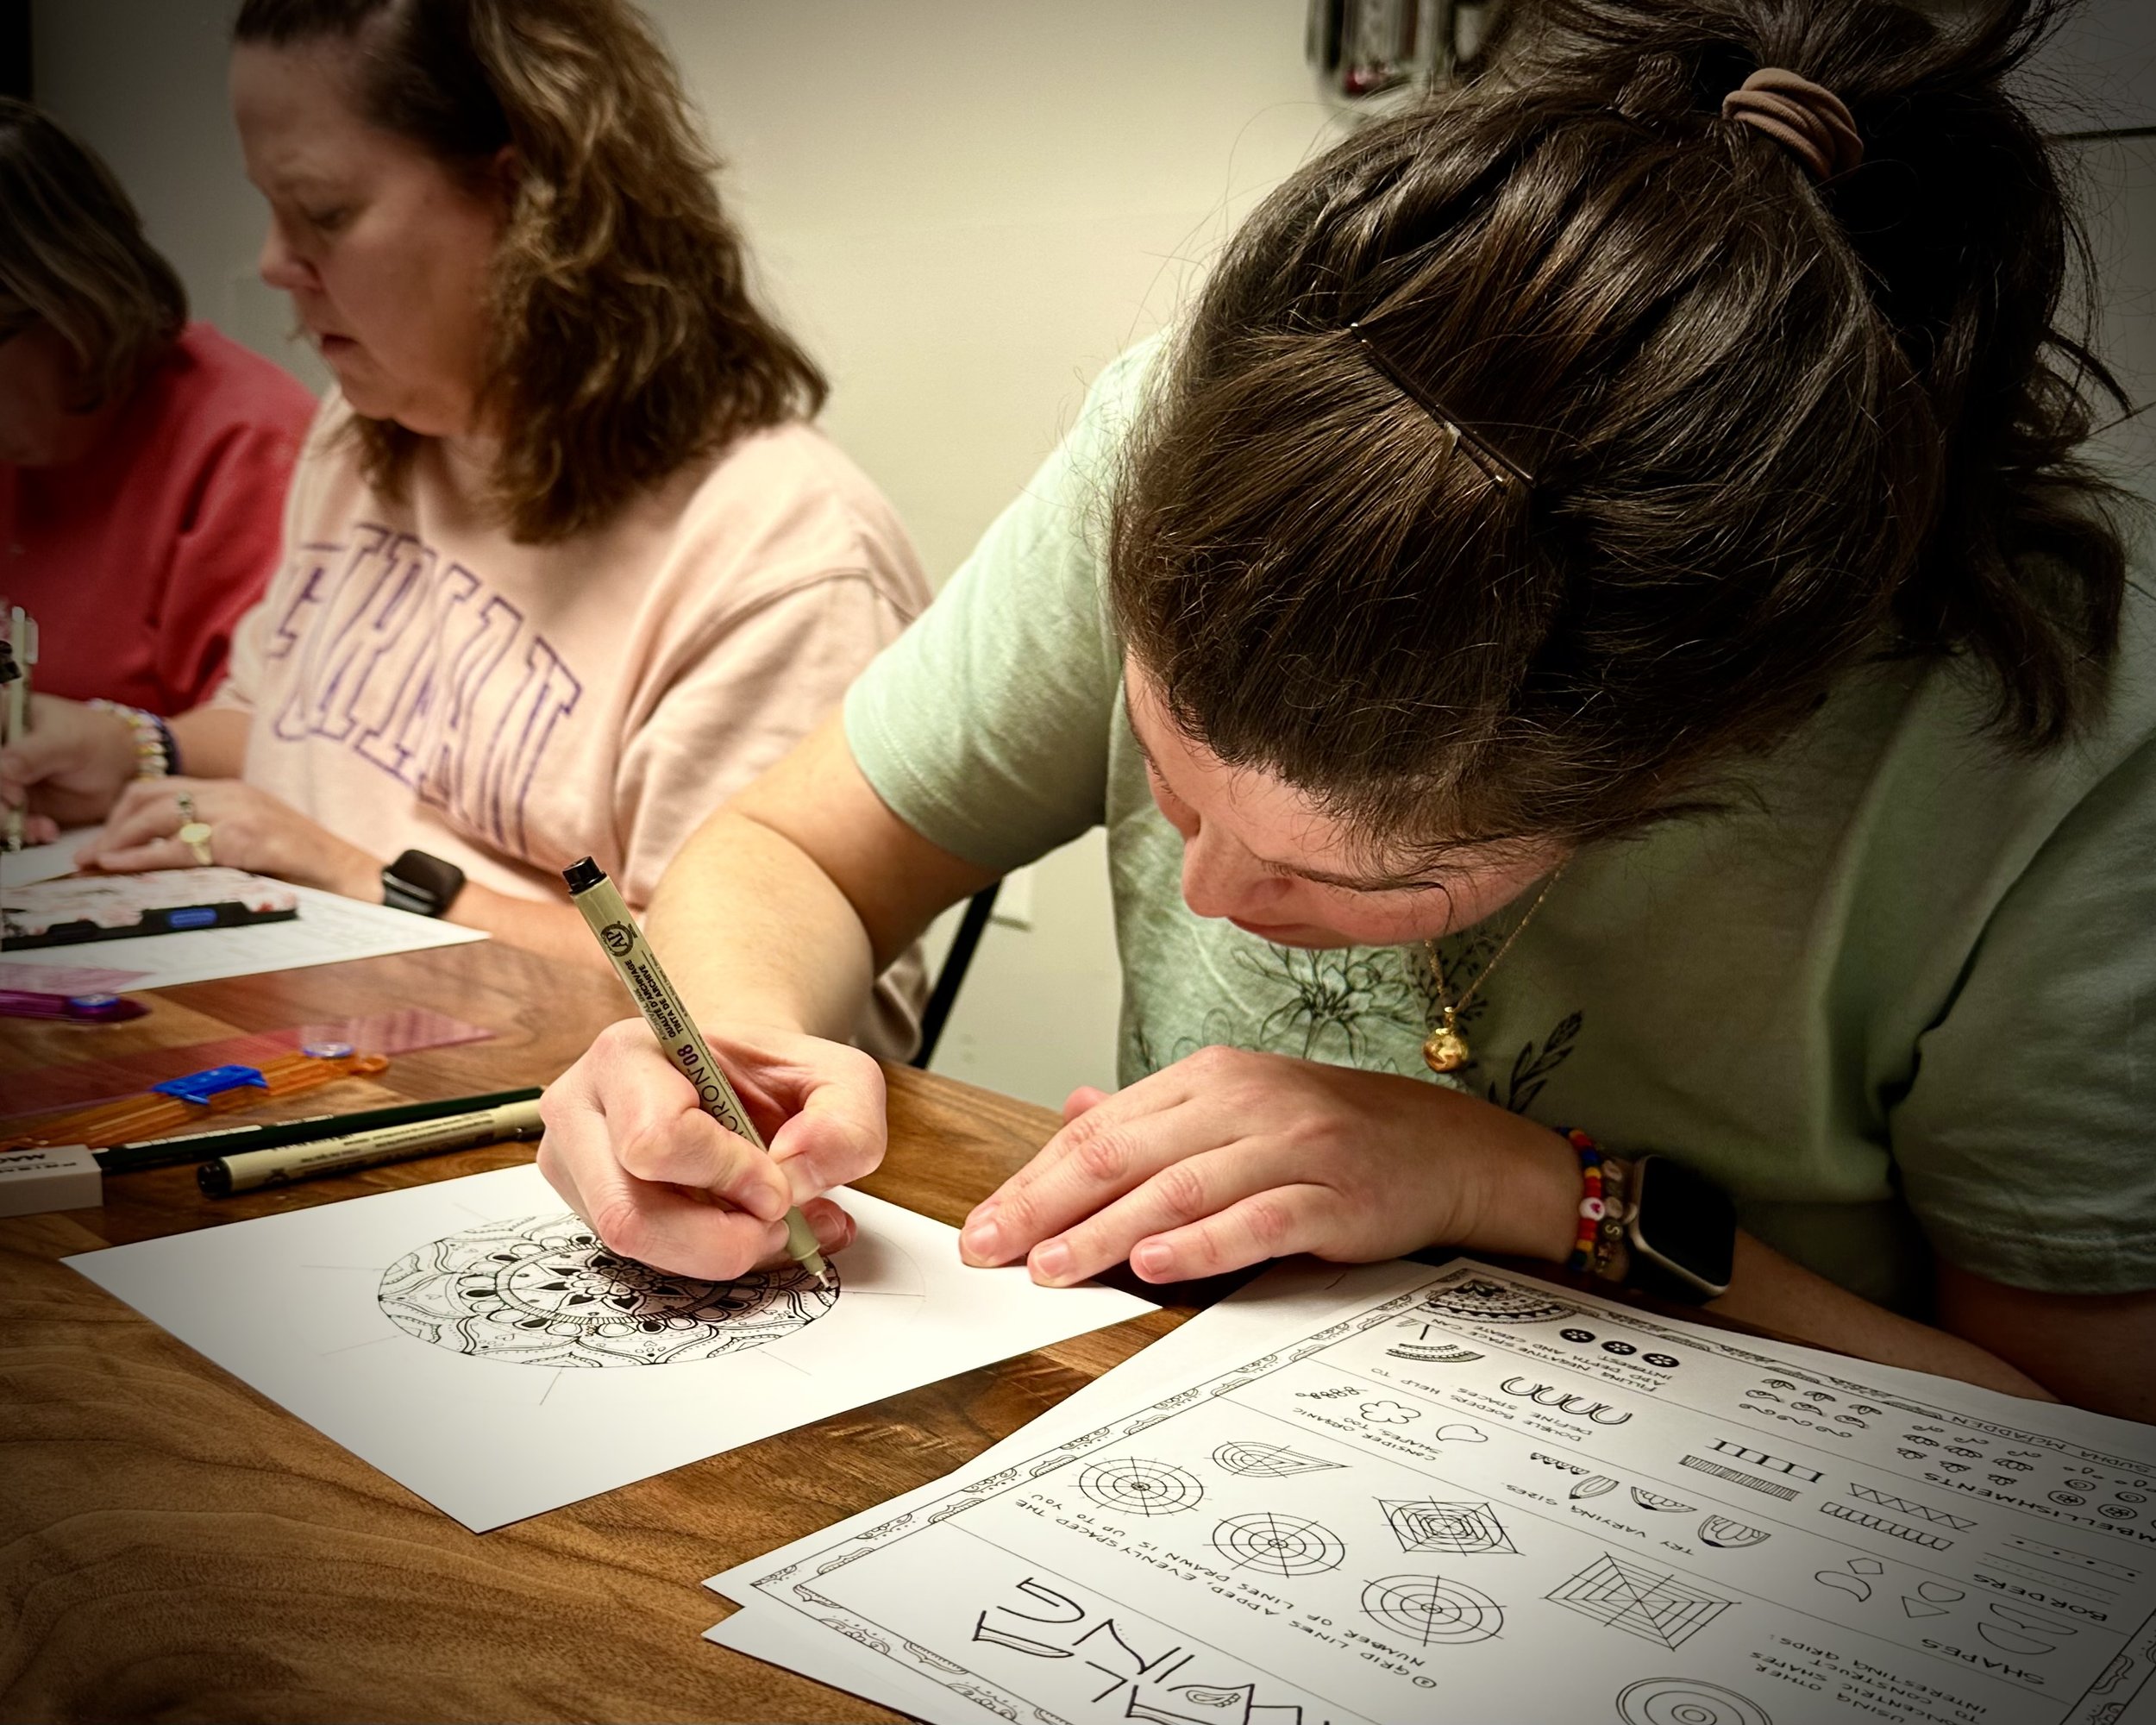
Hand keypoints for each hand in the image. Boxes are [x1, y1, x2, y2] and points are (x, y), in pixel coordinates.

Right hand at [0, 695, 138, 833]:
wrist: (118, 765)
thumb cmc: (92, 740)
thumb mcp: (66, 741)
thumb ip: (31, 754)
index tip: (15, 793)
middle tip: (19, 814)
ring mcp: (1, 779)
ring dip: (7, 825)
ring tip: (40, 829)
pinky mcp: (11, 804)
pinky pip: (4, 824)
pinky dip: (22, 832)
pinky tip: (46, 831)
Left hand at [83, 776, 381, 895]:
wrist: (351, 872)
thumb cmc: (304, 864)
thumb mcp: (255, 839)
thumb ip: (216, 837)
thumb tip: (164, 855)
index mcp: (232, 791)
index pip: (159, 787)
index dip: (121, 813)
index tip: (103, 842)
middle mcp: (231, 794)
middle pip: (150, 796)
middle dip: (110, 826)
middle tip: (86, 857)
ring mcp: (239, 814)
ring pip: (159, 815)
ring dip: (120, 839)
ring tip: (98, 863)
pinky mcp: (245, 840)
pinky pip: (182, 846)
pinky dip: (144, 856)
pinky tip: (122, 867)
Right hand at [537, 1016, 886, 1278]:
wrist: (733, 1081)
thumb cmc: (775, 1076)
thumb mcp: (841, 1080)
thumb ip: (846, 1124)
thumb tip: (798, 1177)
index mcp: (627, 1055)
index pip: (657, 1139)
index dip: (729, 1175)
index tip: (777, 1181)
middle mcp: (581, 1110)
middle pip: (629, 1216)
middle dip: (722, 1237)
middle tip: (778, 1220)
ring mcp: (572, 1167)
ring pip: (633, 1250)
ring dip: (717, 1253)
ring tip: (770, 1225)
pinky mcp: (587, 1211)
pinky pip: (641, 1261)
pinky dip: (704, 1260)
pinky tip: (742, 1230)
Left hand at [958, 1045, 1582, 1285]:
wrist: (1450, 1149)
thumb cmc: (1334, 1135)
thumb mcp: (1237, 1110)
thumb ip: (1153, 1119)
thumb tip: (1069, 1113)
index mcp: (1210, 1078)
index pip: (1101, 1129)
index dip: (1033, 1179)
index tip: (983, 1225)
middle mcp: (1246, 1102)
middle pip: (1125, 1152)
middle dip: (1048, 1205)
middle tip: (992, 1250)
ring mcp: (1292, 1146)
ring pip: (1180, 1188)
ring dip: (1108, 1231)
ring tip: (1053, 1267)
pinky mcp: (1334, 1196)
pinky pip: (1257, 1219)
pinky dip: (1202, 1243)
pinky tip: (1155, 1264)